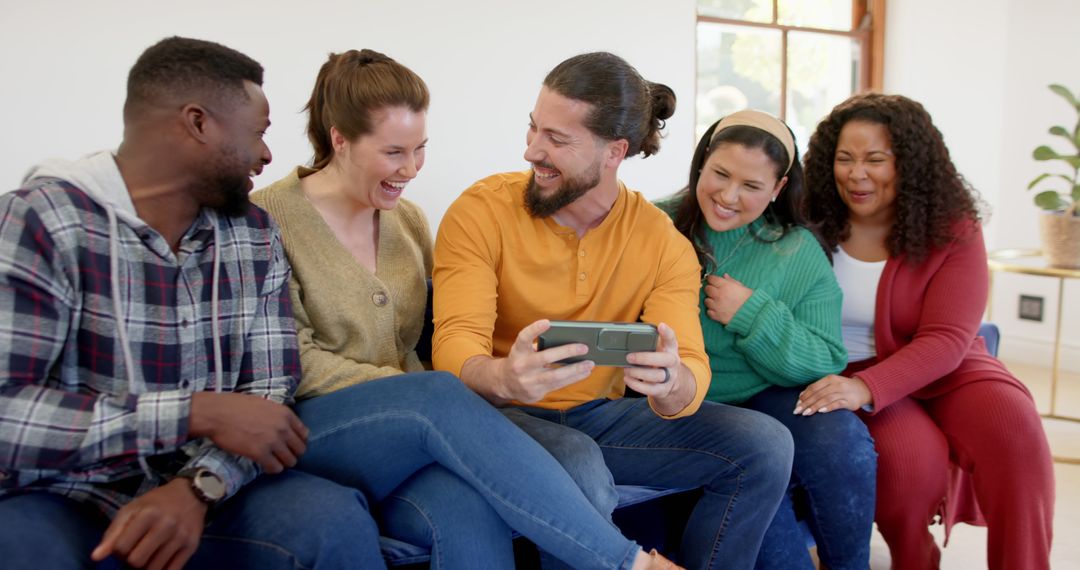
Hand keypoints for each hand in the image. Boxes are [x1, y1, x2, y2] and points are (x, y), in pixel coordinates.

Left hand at [91, 478, 207, 569]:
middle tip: (136, 552)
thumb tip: (96, 557)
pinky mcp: (192, 547)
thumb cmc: (156, 502)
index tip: (124, 545)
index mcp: (147, 514)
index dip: (118, 551)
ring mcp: (180, 537)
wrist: (191, 494)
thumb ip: (113, 533)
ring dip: (146, 567)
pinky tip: (159, 561)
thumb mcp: (132, 510)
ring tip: (148, 555)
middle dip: (131, 561)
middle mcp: (166, 526)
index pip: (121, 548)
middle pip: (136, 562)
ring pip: (153, 569)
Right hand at [189, 392, 307, 472]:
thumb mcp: (264, 404)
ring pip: (290, 461)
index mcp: (285, 414)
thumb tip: (285, 426)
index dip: (298, 442)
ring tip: (274, 461)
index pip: (304, 434)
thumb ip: (278, 415)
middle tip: (282, 456)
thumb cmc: (236, 406)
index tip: (290, 446)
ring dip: (283, 463)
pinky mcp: (260, 453)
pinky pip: (275, 468)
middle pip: (300, 449)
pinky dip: (272, 469)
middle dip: (292, 454)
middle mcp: (283, 428)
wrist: (216, 413)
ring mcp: (272, 441)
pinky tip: (265, 466)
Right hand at [494, 319, 595, 402]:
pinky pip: (558, 385)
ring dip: (575, 369)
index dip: (535, 329)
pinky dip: (573, 378)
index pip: (524, 337)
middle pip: (545, 358)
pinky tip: (584, 373)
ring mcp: (527, 381)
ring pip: (555, 375)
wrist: (504, 383)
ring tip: (589, 363)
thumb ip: (540, 346)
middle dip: (566, 352)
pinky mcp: (535, 392)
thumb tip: (569, 341)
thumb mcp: (523, 350)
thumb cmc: (521, 361)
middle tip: (583, 347)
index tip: (548, 322)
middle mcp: (521, 366)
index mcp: (518, 350)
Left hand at [624, 323, 692, 414]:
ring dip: (638, 373)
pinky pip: (650, 389)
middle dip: (645, 358)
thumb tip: (625, 343)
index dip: (667, 332)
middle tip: (629, 357)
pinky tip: (627, 379)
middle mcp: (673, 363)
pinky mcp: (663, 390)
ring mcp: (670, 378)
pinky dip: (636, 385)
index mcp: (670, 349)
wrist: (672, 382)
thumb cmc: (659, 361)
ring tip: (626, 370)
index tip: (661, 326)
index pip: (671, 339)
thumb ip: (647, 345)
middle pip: (664, 360)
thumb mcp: (658, 350)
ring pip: (657, 375)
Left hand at [703, 274, 752, 324]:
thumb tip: (724, 276)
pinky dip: (712, 311)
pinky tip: (717, 310)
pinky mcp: (717, 316)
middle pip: (707, 289)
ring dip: (710, 301)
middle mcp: (718, 294)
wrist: (753, 313)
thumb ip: (731, 281)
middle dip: (710, 289)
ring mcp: (716, 306)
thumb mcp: (741, 286)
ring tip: (717, 302)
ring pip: (706, 301)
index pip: (711, 279)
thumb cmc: (749, 299)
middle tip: (715, 292)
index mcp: (724, 285)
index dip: (712, 280)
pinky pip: (708, 312)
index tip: (713, 281)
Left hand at [795, 374, 872, 415]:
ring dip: (814, 406)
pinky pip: (837, 404)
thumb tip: (801, 396)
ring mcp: (843, 392)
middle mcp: (836, 384)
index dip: (804, 396)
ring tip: (806, 413)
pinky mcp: (849, 401)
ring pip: (826, 399)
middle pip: (818, 394)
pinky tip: (821, 412)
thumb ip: (818, 389)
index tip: (797, 404)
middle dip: (806, 403)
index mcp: (829, 379)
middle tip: (797, 411)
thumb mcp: (831, 384)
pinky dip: (828, 407)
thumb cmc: (843, 388)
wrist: (863, 389)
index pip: (813, 387)